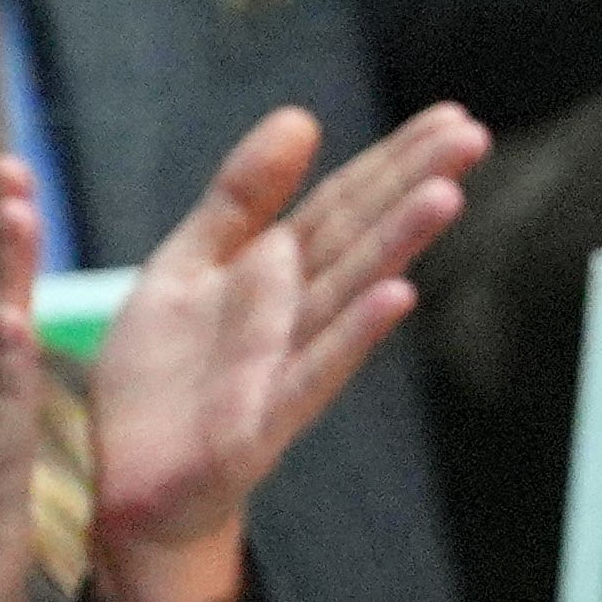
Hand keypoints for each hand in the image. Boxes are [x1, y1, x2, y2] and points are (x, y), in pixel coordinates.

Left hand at [85, 102, 486, 601]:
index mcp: (273, 273)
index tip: (450, 115)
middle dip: (413, 186)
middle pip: (358, 238)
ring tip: (448, 195)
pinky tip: (397, 295)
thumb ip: (239, 199)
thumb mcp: (186, 267)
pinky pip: (313, 372)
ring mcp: (283, 366)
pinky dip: (355, 335)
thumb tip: (302, 118)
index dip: (392, 159)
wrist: (127, 486)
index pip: (342, 203)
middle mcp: (292, 314)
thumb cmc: (163, 381)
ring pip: (348, 294)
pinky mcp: (261, 423)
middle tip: (474, 135)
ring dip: (398, 246)